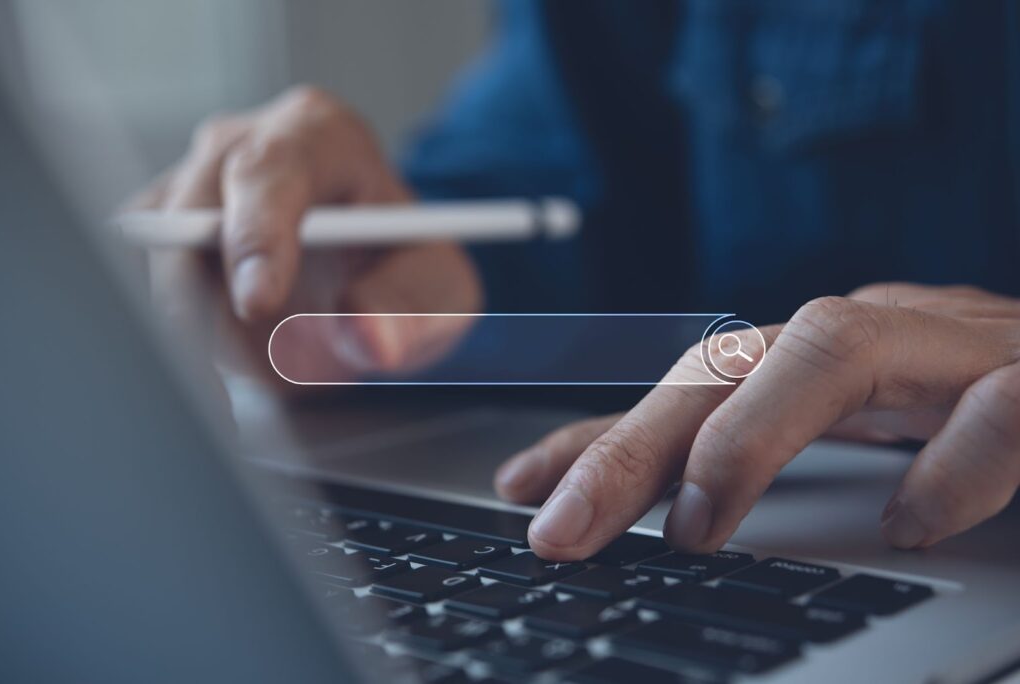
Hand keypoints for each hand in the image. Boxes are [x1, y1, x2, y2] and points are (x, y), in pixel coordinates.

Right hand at [129, 86, 480, 384]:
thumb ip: (410, 307)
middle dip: (220, 310)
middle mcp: (241, 147)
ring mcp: (191, 187)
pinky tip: (241, 367)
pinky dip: (193, 344)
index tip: (259, 304)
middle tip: (266, 373)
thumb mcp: (437, 283)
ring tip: (282, 366)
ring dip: (212, 336)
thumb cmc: (403, 257)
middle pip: (192, 222)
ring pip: (164, 267)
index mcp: (318, 135)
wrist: (371, 257)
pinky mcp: (163, 233)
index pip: (268, 173)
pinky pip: (154, 296)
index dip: (257, 238)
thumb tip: (365, 340)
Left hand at [495, 283, 1019, 558]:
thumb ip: (776, 461)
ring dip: (752, 437)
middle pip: (728, 363)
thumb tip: (675, 518)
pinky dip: (948, 466)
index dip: (600, 438)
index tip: (521, 489)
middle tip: (562, 528)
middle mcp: (872, 337)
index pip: (689, 388)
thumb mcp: (861, 432)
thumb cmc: (985, 405)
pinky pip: (994, 407)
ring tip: (698, 524)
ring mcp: (955, 349)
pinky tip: (911, 524)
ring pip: (834, 349)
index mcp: (820, 359)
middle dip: (633, 444)